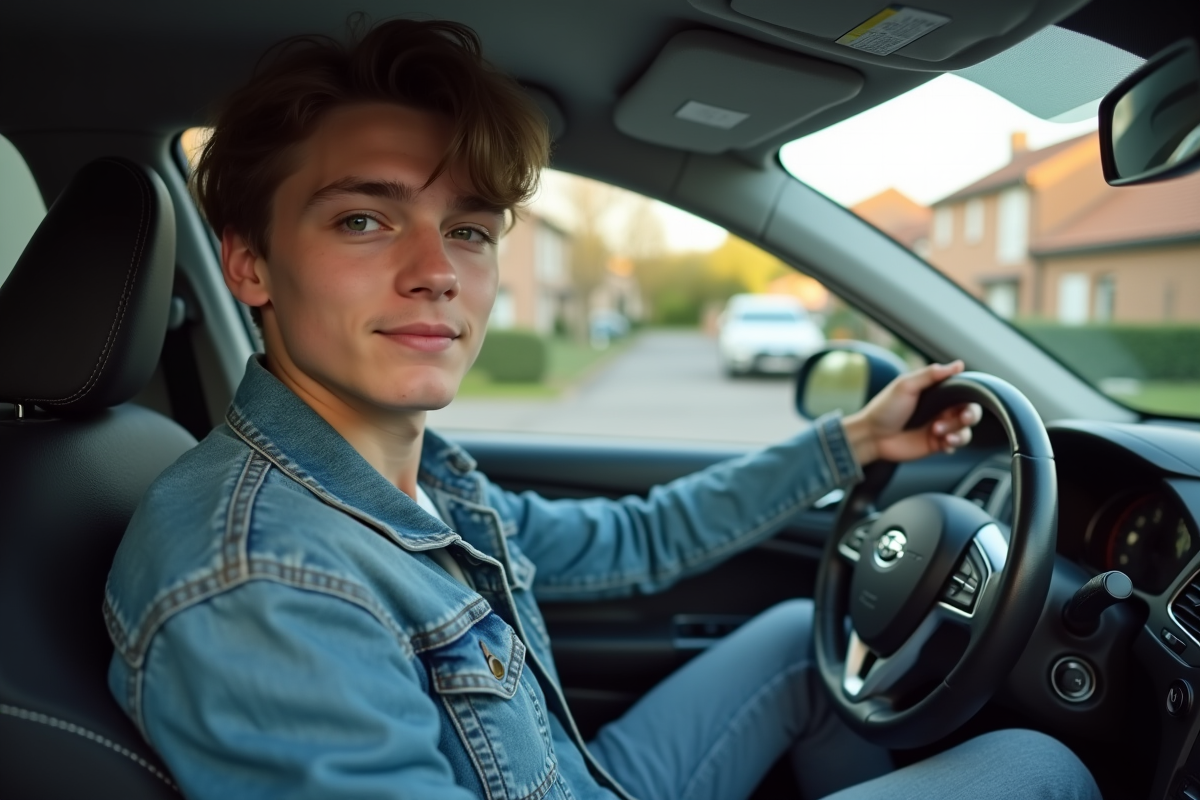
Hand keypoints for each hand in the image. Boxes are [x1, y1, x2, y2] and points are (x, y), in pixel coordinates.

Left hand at [841, 361, 981, 466]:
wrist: (871, 436)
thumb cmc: (885, 408)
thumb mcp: (905, 386)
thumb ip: (931, 375)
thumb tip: (958, 364)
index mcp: (937, 393)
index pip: (964, 393)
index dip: (971, 397)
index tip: (964, 402)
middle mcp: (941, 410)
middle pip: (970, 411)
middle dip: (970, 415)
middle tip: (962, 418)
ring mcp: (940, 428)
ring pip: (965, 429)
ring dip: (958, 431)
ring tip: (937, 431)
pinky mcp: (937, 444)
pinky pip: (956, 444)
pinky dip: (954, 443)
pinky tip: (944, 443)